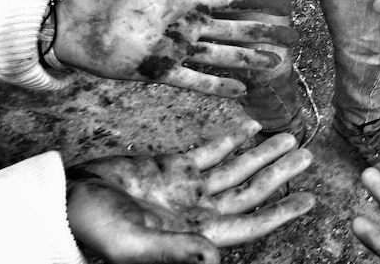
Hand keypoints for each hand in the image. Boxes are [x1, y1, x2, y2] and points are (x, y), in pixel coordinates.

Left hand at [54, 0, 297, 97]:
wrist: (62, 14)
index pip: (229, 0)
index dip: (257, 1)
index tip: (283, 4)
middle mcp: (185, 26)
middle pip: (235, 30)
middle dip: (265, 33)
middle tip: (294, 37)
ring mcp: (173, 50)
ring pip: (221, 56)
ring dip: (249, 59)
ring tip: (276, 62)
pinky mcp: (157, 70)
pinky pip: (193, 80)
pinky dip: (217, 85)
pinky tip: (241, 89)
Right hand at [66, 119, 314, 263]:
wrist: (69, 200)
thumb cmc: (97, 228)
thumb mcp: (135, 244)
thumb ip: (177, 250)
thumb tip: (215, 256)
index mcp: (197, 233)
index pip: (250, 224)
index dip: (281, 213)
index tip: (310, 200)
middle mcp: (199, 210)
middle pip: (250, 191)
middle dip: (279, 174)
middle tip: (306, 155)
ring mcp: (188, 187)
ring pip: (235, 168)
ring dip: (261, 153)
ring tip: (287, 137)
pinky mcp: (173, 166)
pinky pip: (209, 151)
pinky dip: (229, 140)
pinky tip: (249, 128)